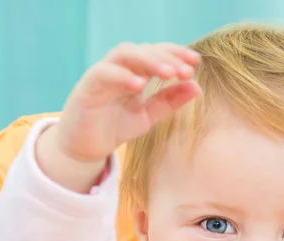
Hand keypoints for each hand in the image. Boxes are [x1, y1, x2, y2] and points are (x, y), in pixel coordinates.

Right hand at [36, 42, 200, 190]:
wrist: (86, 147)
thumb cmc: (115, 126)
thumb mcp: (149, 115)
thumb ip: (170, 101)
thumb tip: (196, 86)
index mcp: (135, 72)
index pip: (156, 53)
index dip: (176, 54)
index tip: (195, 62)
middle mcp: (119, 68)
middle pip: (143, 49)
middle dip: (166, 58)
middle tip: (186, 71)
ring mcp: (102, 75)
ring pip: (124, 54)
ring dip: (148, 61)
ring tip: (168, 73)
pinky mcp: (87, 87)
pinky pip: (103, 74)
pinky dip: (122, 76)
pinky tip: (140, 84)